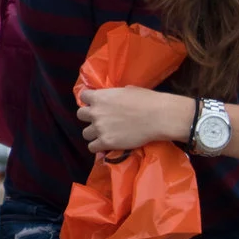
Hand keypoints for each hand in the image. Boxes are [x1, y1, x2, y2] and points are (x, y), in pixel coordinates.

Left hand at [76, 86, 194, 153]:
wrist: (159, 117)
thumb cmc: (148, 100)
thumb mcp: (128, 90)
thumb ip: (116, 94)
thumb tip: (117, 94)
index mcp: (100, 97)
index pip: (83, 96)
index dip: (89, 101)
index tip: (96, 104)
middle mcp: (96, 112)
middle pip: (80, 115)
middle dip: (89, 117)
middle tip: (100, 120)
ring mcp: (99, 128)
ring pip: (85, 133)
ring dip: (93, 133)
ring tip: (105, 134)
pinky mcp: (106, 142)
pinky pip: (92, 147)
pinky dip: (97, 147)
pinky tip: (106, 144)